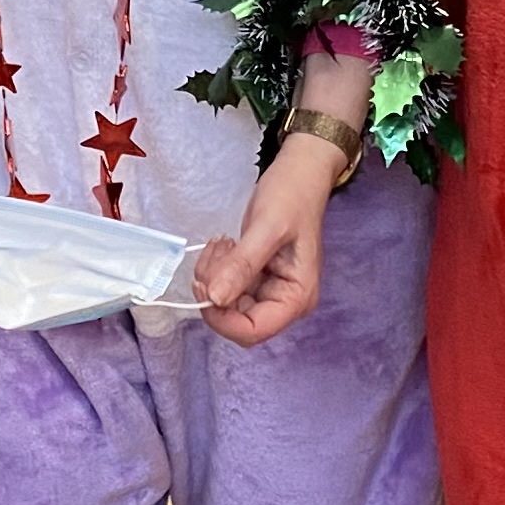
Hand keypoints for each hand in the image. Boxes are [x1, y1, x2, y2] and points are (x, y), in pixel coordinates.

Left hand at [194, 137, 340, 347]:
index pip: (252, 331)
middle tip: (216, 253)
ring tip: (222, 244)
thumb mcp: (266, 228)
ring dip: (214, 278)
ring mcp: (270, 291)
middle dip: (216, 293)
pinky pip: (228, 287)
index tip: (204, 285)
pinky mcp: (257, 278)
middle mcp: (285, 301)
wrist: (299, 173)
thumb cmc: (292, 196)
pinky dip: (218, 271)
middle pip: (237, 321)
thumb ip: (242, 266)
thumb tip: (214, 299)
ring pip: (228, 304)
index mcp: (297, 297)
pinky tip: (224, 246)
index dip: (221, 317)